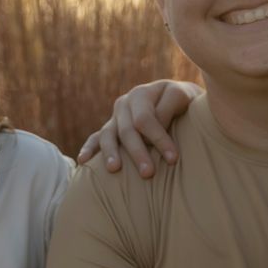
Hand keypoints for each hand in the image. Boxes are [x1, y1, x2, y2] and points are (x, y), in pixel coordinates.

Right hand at [75, 79, 201, 175]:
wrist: (178, 101)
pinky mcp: (110, 129)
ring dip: (111, 153)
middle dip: (137, 152)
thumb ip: (170, 105)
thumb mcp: (183, 97)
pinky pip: (96, 138)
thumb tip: (157, 123)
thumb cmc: (185, 103)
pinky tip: (82, 161)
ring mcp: (115, 117)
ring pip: (108, 135)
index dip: (159, 139)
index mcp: (142, 94)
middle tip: (148, 174)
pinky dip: (89, 148)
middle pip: (127, 130)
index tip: (173, 160)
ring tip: (114, 169)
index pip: (146, 119)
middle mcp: (125, 104)